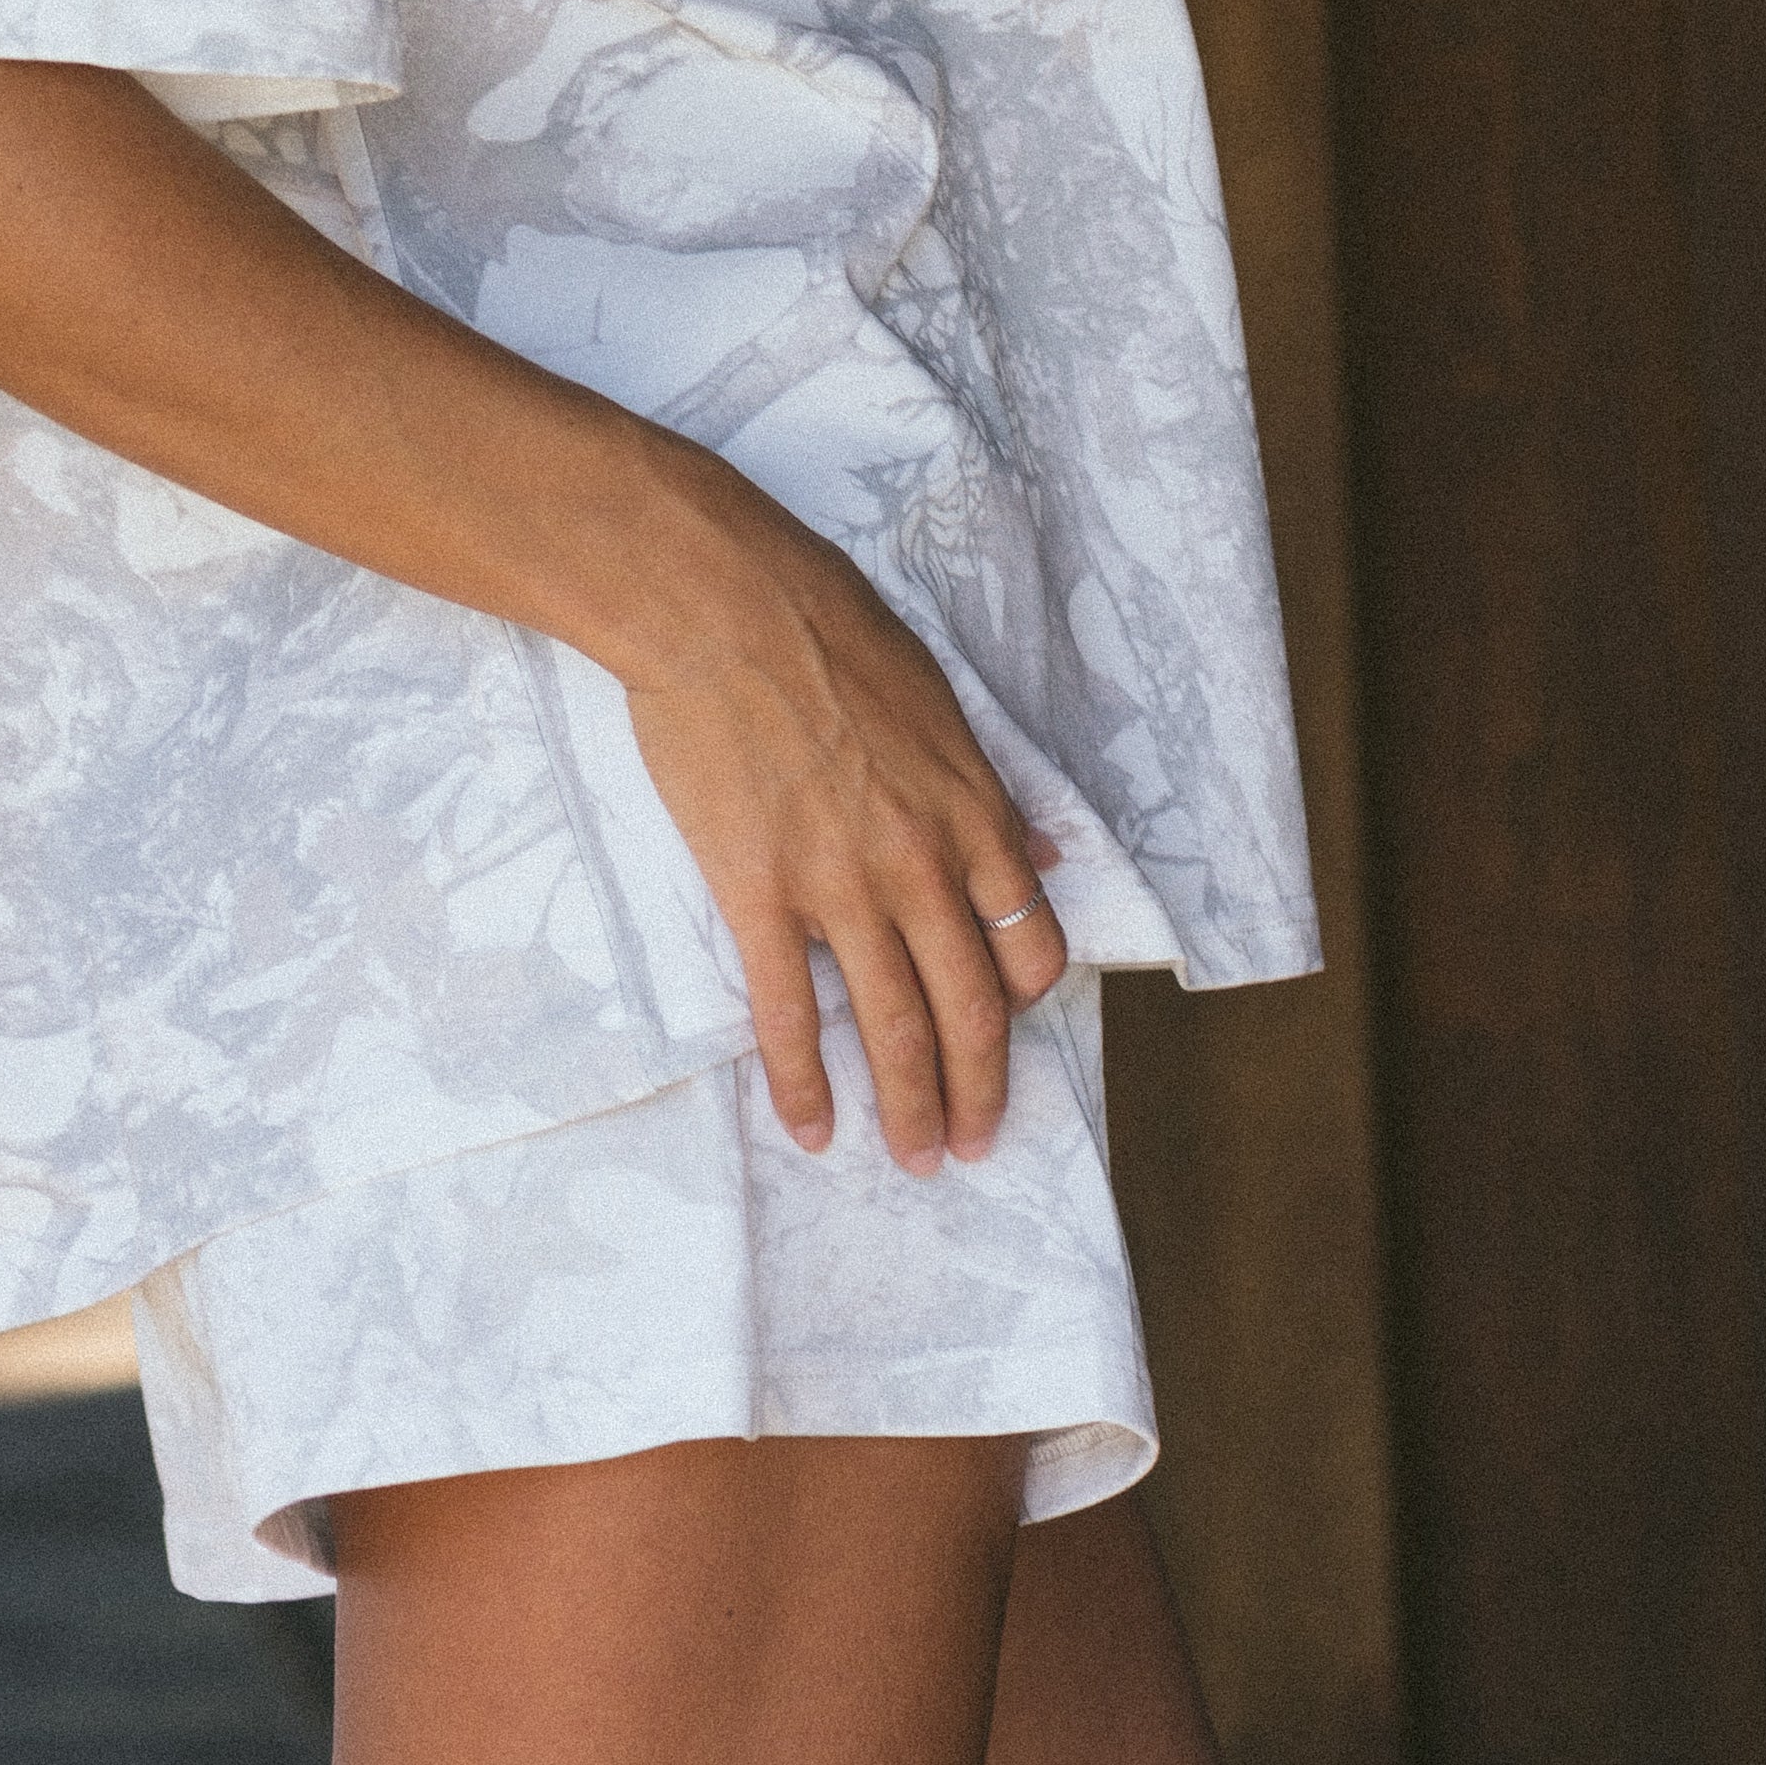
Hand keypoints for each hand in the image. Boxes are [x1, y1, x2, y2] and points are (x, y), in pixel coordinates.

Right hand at [612, 480, 1069, 1173]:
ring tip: (913, 1158)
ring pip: (893, 1025)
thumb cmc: (826, 627)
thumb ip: (990, 790)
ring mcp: (840, 885)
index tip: (1008, 1034)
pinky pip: (788, 1013)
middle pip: (971, 1008)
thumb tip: (1046, 854)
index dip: (1026, 1004)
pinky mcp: (759, 894)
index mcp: (972, 811)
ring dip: (908, 1106)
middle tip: (972, 1146)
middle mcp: (922, 862)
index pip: (1029, 943)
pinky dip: (803, 1084)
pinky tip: (811, 1128)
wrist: (719, 606)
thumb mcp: (939, 699)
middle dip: (978, 1091)